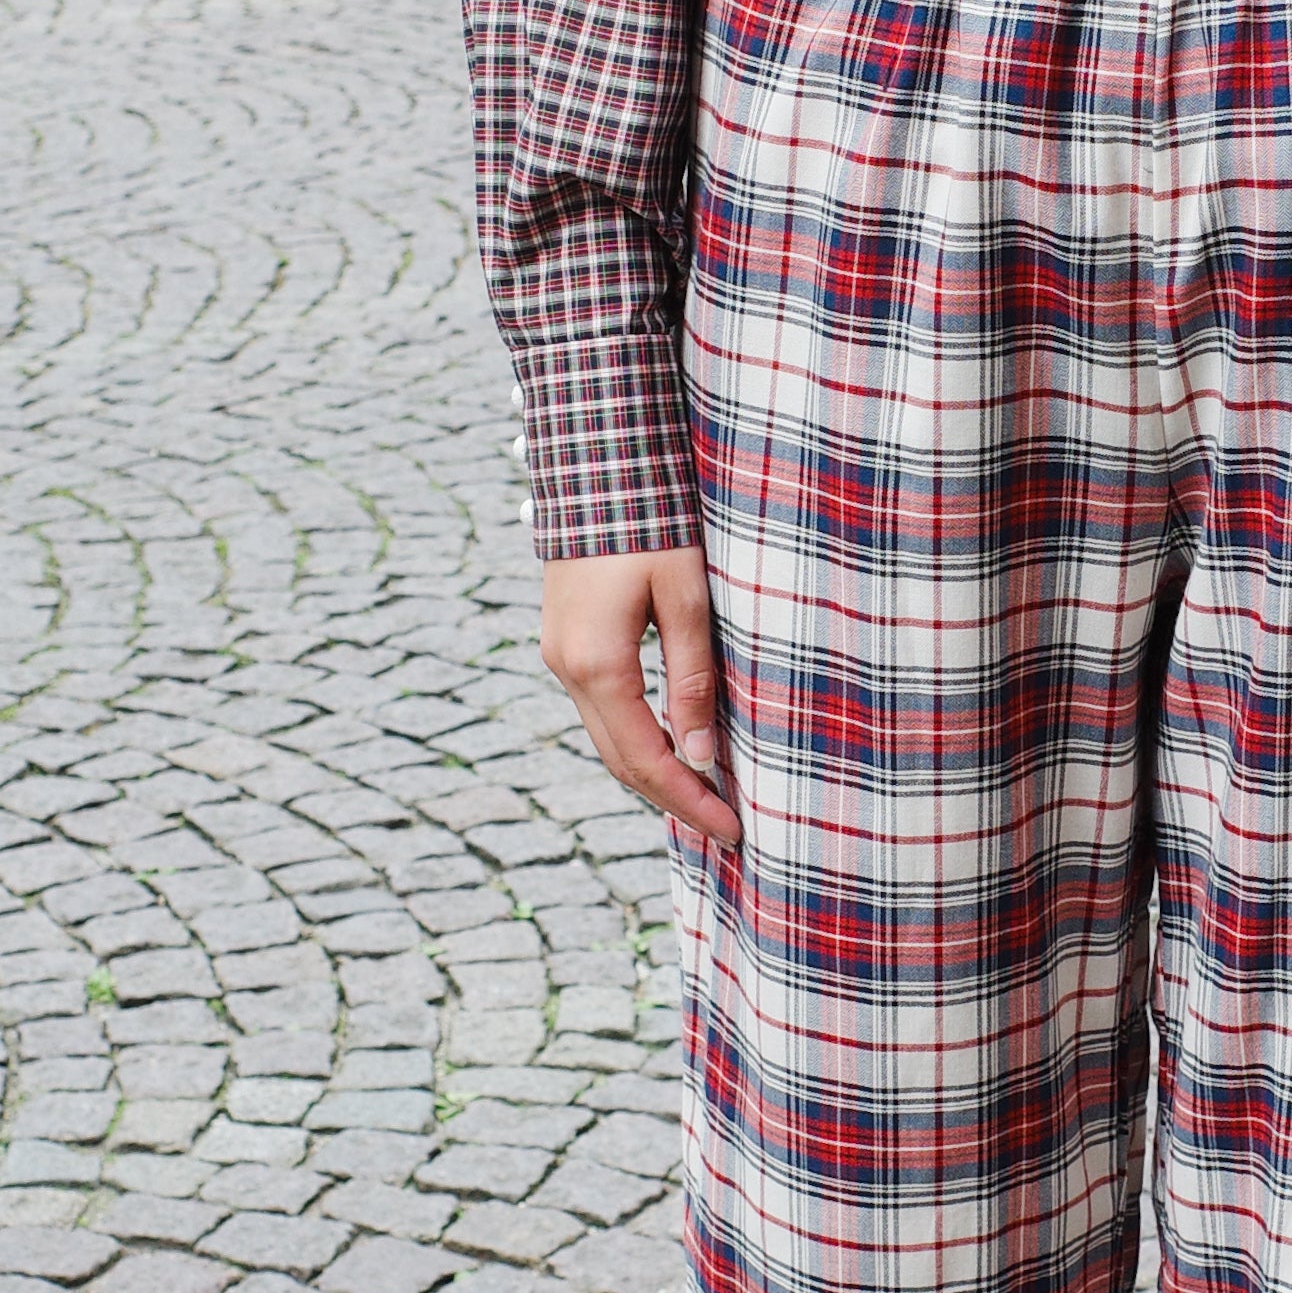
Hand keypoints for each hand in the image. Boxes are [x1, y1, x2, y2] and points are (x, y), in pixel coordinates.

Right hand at [539, 547, 740, 851]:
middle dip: (672, 798)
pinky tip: (674, 743)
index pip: (646, 757)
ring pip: (608, 737)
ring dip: (654, 771)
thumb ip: (693, 675)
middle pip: (620, 760)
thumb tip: (703, 752)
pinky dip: (638, 738)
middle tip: (723, 828)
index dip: (689, 799)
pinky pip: (602, 709)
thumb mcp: (687, 595)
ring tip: (704, 796)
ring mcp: (559, 655)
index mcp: (596, 663)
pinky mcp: (566, 641)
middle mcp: (567, 667)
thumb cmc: (650, 519)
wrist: (594, 463)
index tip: (732, 829)